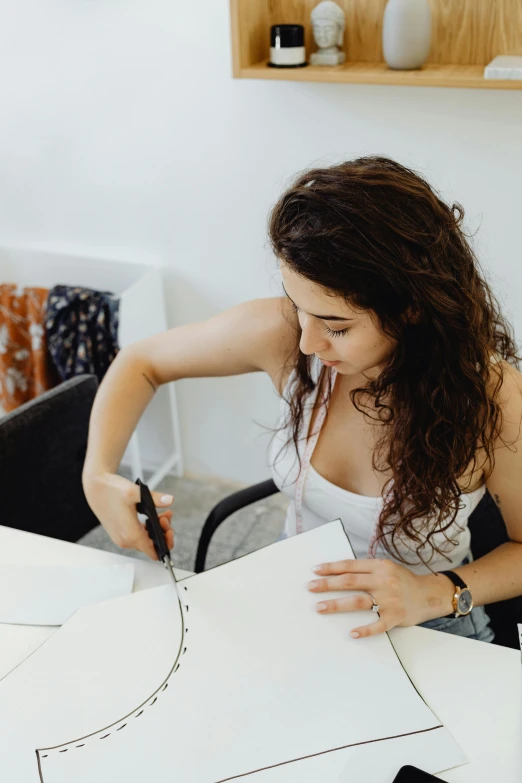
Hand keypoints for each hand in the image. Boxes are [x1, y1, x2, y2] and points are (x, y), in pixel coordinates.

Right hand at [82, 471, 173, 560]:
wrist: (95, 487)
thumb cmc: (111, 490)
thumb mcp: (136, 492)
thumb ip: (155, 498)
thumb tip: (169, 500)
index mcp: (130, 534)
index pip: (153, 552)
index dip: (165, 543)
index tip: (169, 529)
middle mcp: (125, 540)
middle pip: (151, 546)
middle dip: (163, 532)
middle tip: (166, 516)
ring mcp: (121, 538)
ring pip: (145, 540)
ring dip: (156, 529)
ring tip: (161, 514)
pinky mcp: (119, 533)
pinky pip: (138, 536)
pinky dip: (147, 528)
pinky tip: (153, 516)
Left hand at [308, 558, 445, 638]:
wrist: (430, 594)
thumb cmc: (404, 581)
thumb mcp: (386, 568)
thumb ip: (366, 569)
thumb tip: (339, 572)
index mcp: (380, 566)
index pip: (350, 566)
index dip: (331, 568)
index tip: (315, 570)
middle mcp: (384, 581)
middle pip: (350, 582)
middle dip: (327, 584)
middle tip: (311, 587)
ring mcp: (389, 600)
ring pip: (358, 602)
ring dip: (336, 605)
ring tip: (319, 607)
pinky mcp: (395, 617)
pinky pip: (377, 625)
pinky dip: (364, 630)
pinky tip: (351, 633)